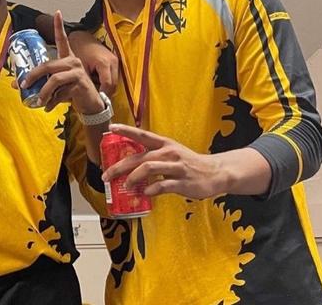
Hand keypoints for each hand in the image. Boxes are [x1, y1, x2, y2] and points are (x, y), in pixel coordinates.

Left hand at [22, 11, 102, 112]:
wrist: (90, 105)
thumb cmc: (71, 92)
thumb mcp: (53, 87)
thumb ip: (38, 83)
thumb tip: (15, 84)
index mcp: (67, 59)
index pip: (62, 40)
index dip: (59, 26)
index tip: (57, 12)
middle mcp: (73, 62)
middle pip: (48, 65)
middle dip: (33, 76)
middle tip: (24, 85)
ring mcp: (77, 72)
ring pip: (54, 80)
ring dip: (43, 93)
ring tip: (38, 102)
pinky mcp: (80, 84)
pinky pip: (60, 92)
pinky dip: (52, 101)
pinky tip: (48, 107)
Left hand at [67, 29, 117, 97]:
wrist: (82, 37)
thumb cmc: (79, 50)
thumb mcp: (80, 66)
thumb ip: (83, 80)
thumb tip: (83, 95)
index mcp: (104, 62)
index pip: (108, 84)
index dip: (102, 95)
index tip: (96, 103)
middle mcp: (113, 61)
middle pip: (113, 84)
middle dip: (106, 94)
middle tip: (98, 103)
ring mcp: (115, 61)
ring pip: (114, 81)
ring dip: (107, 89)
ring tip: (98, 97)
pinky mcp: (114, 61)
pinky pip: (112, 76)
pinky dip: (106, 83)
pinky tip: (99, 88)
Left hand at [101, 124, 227, 199]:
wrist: (215, 173)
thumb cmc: (188, 163)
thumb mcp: (171, 153)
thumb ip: (152, 156)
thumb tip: (129, 164)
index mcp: (164, 144)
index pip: (142, 135)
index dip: (126, 130)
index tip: (111, 128)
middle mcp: (168, 153)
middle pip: (139, 157)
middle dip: (120, 167)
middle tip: (106, 176)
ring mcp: (176, 167)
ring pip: (149, 168)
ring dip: (133, 178)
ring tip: (125, 186)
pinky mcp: (183, 182)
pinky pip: (163, 185)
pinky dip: (151, 190)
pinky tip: (145, 193)